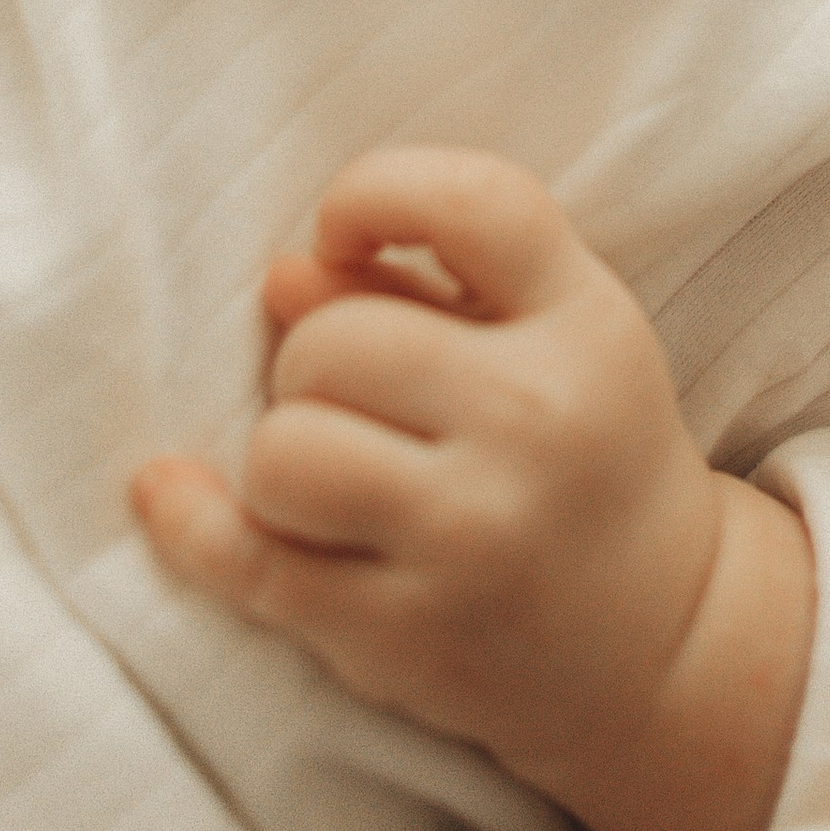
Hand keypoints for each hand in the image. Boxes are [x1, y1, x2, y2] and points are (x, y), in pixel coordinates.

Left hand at [131, 149, 815, 830]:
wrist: (661, 637)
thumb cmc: (585, 452)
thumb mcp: (552, 341)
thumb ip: (427, 287)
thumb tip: (282, 275)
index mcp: (586, 324)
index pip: (475, 202)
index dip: (375, 193)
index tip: (346, 230)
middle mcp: (539, 422)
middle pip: (335, 339)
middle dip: (313, 363)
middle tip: (360, 401)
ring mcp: (472, 536)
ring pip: (284, 448)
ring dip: (283, 454)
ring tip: (334, 475)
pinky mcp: (406, 635)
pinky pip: (251, 563)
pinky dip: (193, 524)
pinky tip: (168, 493)